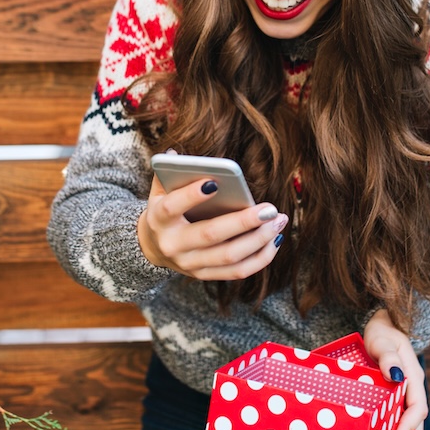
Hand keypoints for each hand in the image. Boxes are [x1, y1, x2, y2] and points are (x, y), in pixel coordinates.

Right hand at [137, 174, 286, 279]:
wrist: (151, 247)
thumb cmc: (165, 210)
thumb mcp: (160, 191)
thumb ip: (168, 173)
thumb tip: (177, 154)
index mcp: (159, 219)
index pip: (173, 207)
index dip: (191, 195)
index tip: (214, 182)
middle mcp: (173, 244)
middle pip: (210, 235)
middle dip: (243, 221)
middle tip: (270, 209)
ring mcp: (189, 264)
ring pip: (229, 256)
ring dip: (259, 240)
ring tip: (279, 221)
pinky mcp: (204, 274)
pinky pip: (237, 271)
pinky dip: (260, 258)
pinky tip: (275, 240)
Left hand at [363, 309, 426, 429]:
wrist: (384, 323)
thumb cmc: (382, 332)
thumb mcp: (382, 340)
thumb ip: (387, 356)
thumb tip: (394, 376)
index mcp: (413, 377)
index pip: (417, 408)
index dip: (408, 427)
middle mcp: (412, 386)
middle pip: (414, 419)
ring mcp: (405, 389)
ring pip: (406, 417)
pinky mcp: (395, 391)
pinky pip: (396, 411)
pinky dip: (391, 425)